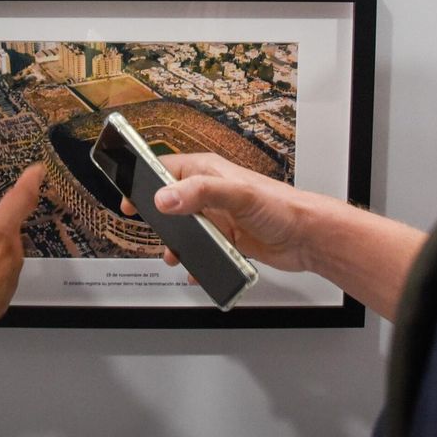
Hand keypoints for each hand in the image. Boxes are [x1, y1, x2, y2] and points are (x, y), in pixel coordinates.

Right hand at [121, 153, 313, 273]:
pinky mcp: (226, 238)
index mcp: (209, 172)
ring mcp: (218, 216)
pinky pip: (201, 247)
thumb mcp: (237, 194)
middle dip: (158, 217)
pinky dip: (194, 258)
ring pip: (184, 227)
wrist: (307, 238)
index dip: (145, 182)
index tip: (129, 196)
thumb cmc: (282, 207)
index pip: (166, 169)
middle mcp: (211, 192)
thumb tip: (165, 198)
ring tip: (173, 254)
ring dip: (175, 242)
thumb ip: (200, 193)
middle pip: (171, 200)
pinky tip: (195, 267)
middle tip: (148, 229)